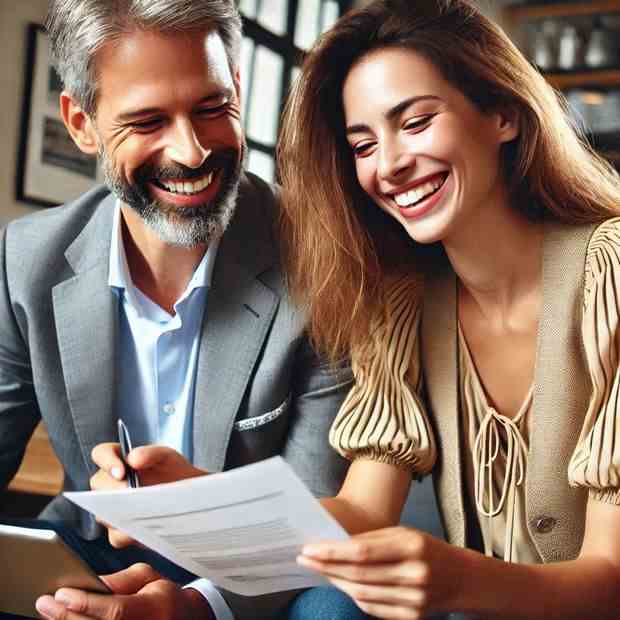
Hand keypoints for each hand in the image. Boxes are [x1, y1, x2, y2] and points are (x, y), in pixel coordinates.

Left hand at [35, 563, 212, 619]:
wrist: (185, 619)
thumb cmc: (164, 596)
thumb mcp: (148, 578)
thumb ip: (120, 580)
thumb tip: (90, 582)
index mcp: (154, 608)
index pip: (115, 609)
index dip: (87, 603)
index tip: (62, 592)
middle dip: (67, 616)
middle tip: (45, 602)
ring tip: (49, 612)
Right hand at [90, 444, 206, 546]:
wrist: (190, 498)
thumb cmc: (175, 473)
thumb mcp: (168, 458)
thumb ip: (151, 453)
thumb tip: (133, 458)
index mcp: (119, 460)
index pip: (101, 453)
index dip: (106, 461)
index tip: (121, 472)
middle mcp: (111, 484)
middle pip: (98, 484)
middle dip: (114, 490)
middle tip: (132, 493)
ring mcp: (113, 509)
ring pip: (103, 513)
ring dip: (120, 513)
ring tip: (142, 511)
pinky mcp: (121, 531)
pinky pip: (116, 536)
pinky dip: (129, 534)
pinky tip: (144, 529)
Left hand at [297, 526, 472, 618]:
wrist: (462, 578)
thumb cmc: (426, 549)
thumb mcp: (403, 534)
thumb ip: (371, 540)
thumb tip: (334, 545)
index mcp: (412, 546)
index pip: (362, 552)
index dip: (332, 552)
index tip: (310, 549)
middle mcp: (414, 574)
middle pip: (358, 574)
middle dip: (327, 567)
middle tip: (305, 559)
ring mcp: (414, 600)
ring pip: (362, 594)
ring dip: (336, 582)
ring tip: (319, 570)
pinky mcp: (412, 617)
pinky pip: (373, 608)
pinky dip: (353, 596)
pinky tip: (341, 584)